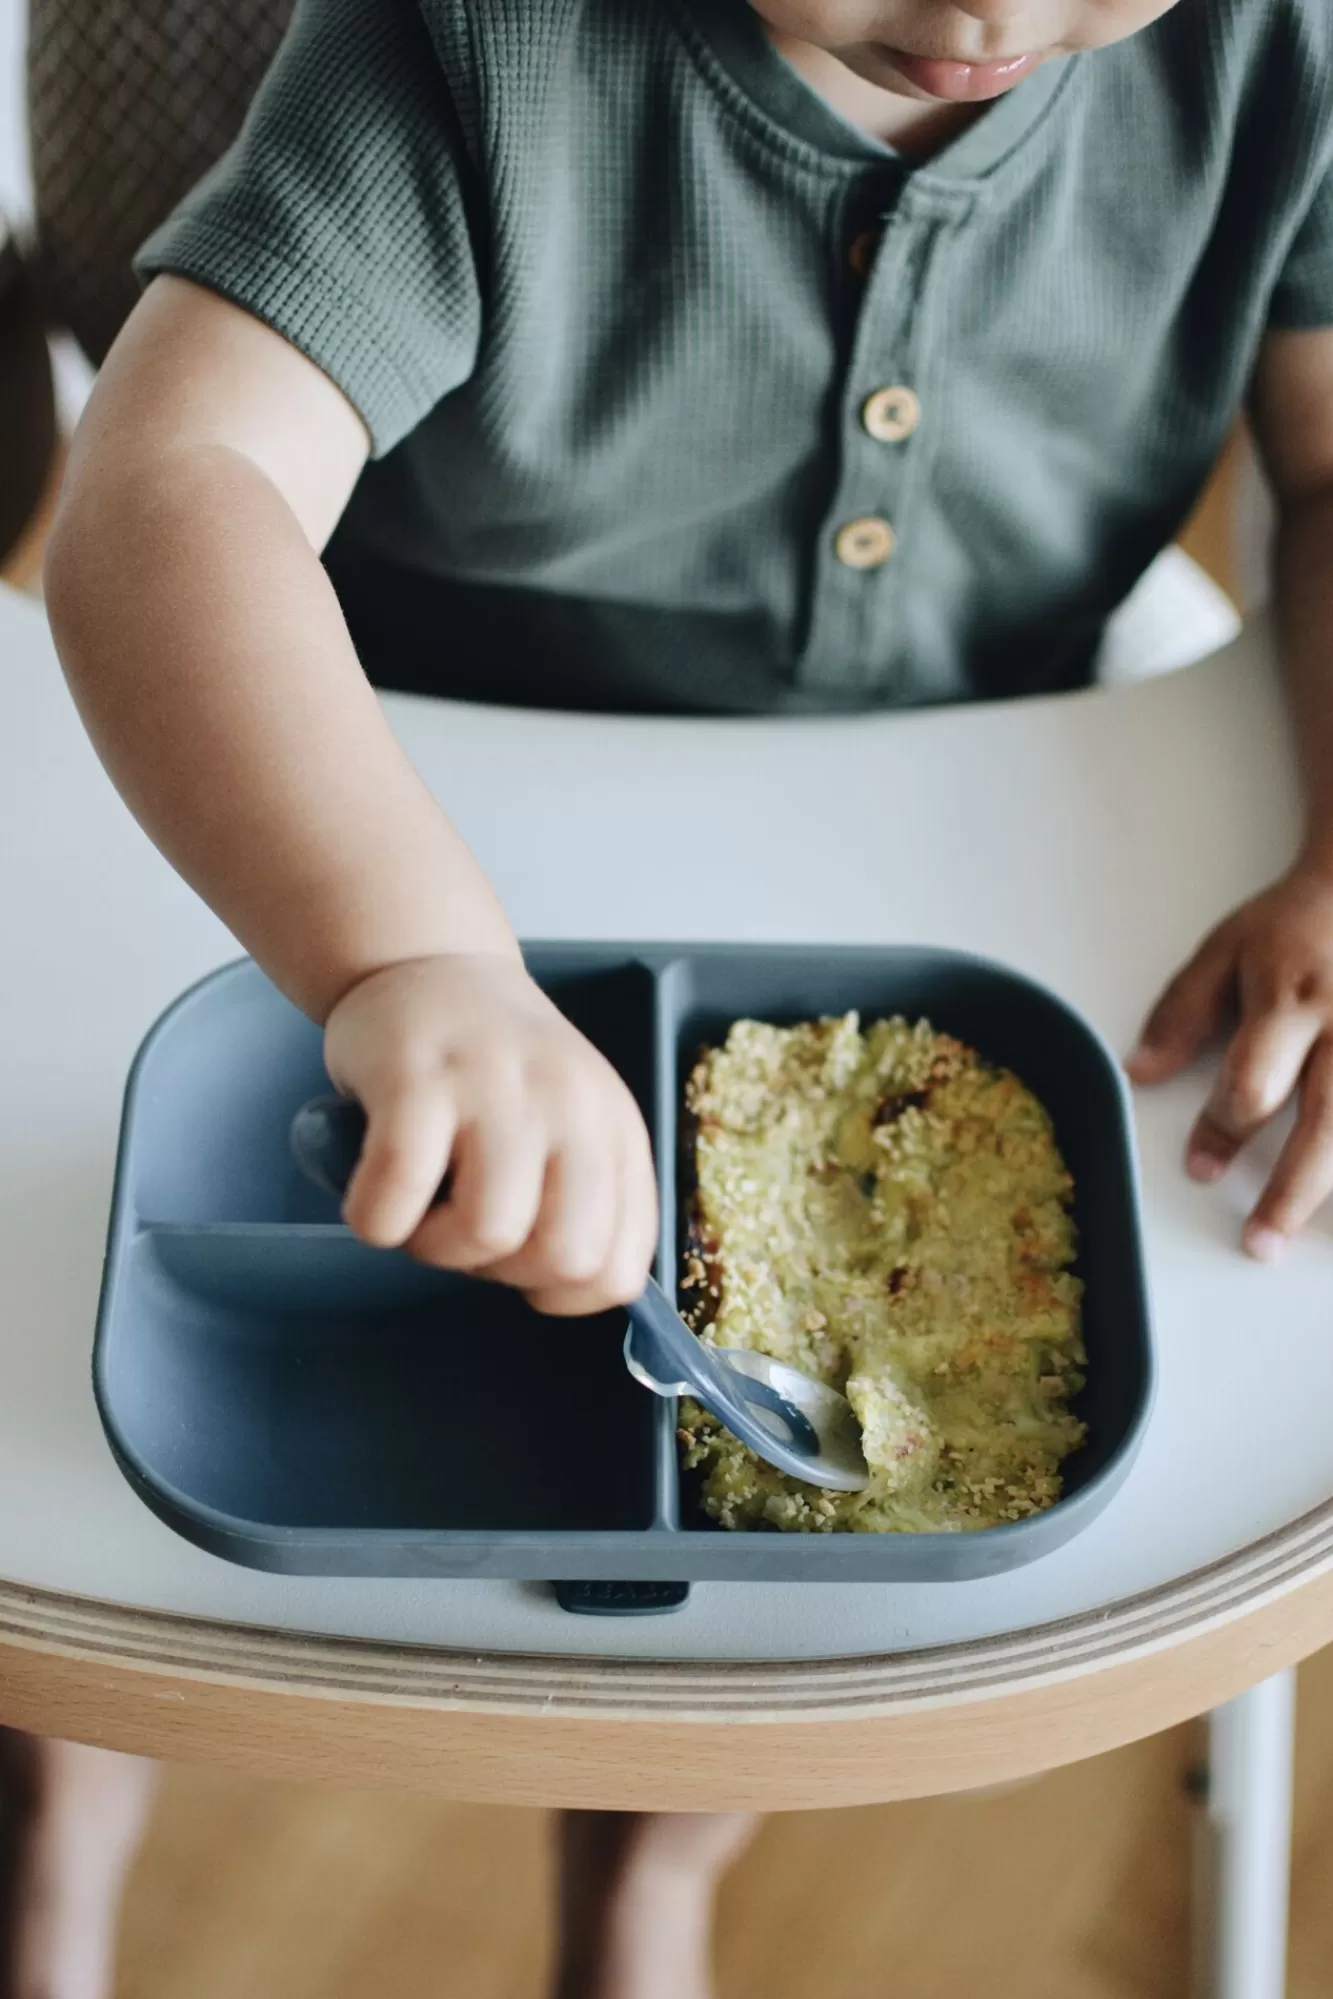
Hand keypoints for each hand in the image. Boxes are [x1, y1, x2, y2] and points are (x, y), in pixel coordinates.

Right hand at [323, 954, 658, 1313]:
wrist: (426, 961)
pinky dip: (374, 1220)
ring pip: (487, 1234)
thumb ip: (584, 1199)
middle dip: (502, 1274)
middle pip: (565, 1258)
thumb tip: (568, 1293)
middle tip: (464, 1226)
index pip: (621, 1269)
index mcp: (614, 1130)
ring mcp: (496, 1088)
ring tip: (418, 1204)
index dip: (561, 1295)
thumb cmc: (493, 1068)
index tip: (520, 1261)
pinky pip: (396, 1199)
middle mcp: (571, 1105)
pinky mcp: (418, 1079)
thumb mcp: (570, 1123)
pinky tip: (372, 1190)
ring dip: (434, 1248)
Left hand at [1127, 865, 1332, 1259]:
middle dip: (1293, 1190)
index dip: (1224, 1128)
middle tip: (1259, 1243)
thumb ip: (1181, 1014)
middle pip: (1327, 1120)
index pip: (1253, 1080)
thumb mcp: (1226, 951)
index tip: (1200, 1169)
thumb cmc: (1296, 926)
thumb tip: (1137, 1073)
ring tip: (1325, 1249)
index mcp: (1291, 1000)